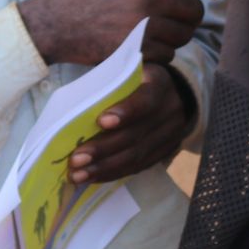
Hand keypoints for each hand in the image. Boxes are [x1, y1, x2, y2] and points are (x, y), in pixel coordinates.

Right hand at [17, 0, 222, 67]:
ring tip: (160, 34)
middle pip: (193, 9)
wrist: (55, 22)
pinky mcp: (136, 49)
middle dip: (192, 16)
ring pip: (183, 34)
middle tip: (182, 20)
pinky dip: (162, 54)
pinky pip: (167, 54)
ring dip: (178, 37)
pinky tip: (147, 48)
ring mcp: (142, 24)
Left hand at [67, 64, 189, 183]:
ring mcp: (169, 136)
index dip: (126, 112)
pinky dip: (113, 173)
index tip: (101, 122)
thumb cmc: (139, 80)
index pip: (145, 100)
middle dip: (103, 148)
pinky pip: (138, 167)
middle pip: (135, 135)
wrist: (176, 94)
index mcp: (159, 85)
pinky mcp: (164, 153)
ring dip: (104, 167)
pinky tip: (92, 177)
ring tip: (78, 175)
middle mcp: (169, 112)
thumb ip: (109, 80)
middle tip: (76, 159)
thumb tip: (72, 99)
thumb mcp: (130, 71)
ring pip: (136, 156)